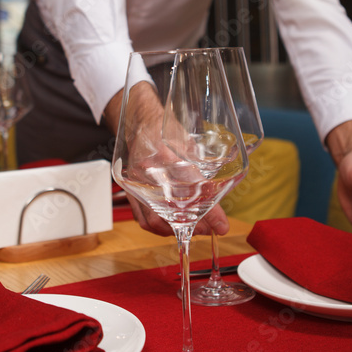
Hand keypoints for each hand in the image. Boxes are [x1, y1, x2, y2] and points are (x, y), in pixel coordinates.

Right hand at [104, 82, 230, 237]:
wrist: (140, 122)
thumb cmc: (165, 130)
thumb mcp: (189, 145)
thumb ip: (202, 171)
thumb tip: (218, 196)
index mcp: (167, 156)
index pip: (192, 192)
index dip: (209, 212)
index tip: (221, 224)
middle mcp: (149, 172)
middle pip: (171, 212)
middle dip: (192, 226)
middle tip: (208, 228)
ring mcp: (136, 182)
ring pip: (154, 220)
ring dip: (175, 229)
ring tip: (193, 228)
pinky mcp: (130, 189)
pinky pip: (141, 217)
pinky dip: (157, 226)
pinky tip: (171, 225)